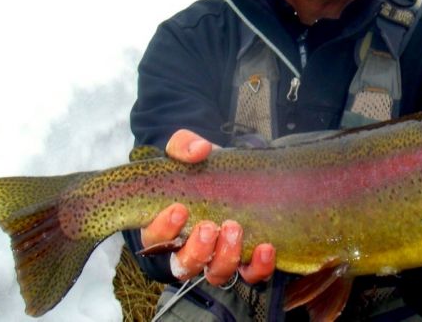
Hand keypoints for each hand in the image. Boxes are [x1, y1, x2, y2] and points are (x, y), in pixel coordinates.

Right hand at [140, 129, 275, 284]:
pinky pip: (250, 275)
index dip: (163, 229)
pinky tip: (266, 248)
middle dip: (196, 249)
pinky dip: (258, 267)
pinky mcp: (246, 261)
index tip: (179, 209)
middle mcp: (189, 249)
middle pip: (184, 265)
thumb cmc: (202, 168)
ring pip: (215, 274)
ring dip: (225, 257)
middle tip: (208, 226)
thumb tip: (199, 150)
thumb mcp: (188, 151)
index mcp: (166, 227)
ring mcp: (218, 258)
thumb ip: (184, 145)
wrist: (235, 171)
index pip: (155, 239)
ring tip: (235, 229)